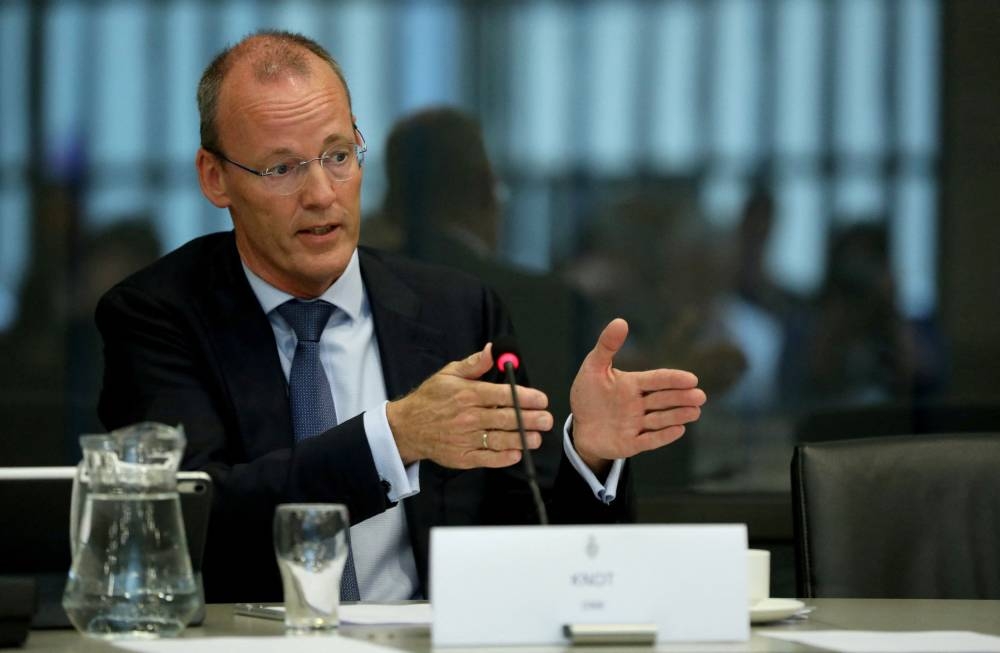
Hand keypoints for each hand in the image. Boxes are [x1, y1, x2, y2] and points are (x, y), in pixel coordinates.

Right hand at [386, 343, 553, 468]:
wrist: (408, 427)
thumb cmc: (431, 398)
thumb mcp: (449, 374)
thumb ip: (474, 364)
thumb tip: (493, 350)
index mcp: (468, 394)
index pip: (503, 395)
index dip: (526, 397)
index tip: (541, 399)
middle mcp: (469, 417)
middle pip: (506, 418)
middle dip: (531, 419)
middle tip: (547, 419)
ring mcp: (466, 438)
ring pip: (501, 440)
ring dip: (522, 439)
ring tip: (537, 437)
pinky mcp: (463, 456)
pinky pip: (488, 458)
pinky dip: (504, 457)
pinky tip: (516, 453)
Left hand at [570, 318, 706, 472]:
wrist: (580, 427)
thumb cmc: (588, 395)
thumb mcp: (593, 368)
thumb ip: (607, 346)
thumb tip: (620, 321)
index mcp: (633, 385)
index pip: (657, 380)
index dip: (673, 379)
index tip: (692, 379)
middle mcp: (639, 405)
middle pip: (663, 400)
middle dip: (681, 398)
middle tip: (700, 396)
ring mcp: (637, 425)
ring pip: (660, 420)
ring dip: (677, 416)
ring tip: (695, 412)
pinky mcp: (631, 444)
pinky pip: (649, 440)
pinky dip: (663, 436)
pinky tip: (679, 430)